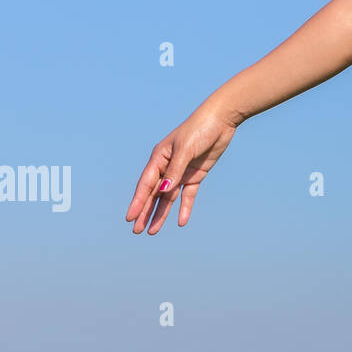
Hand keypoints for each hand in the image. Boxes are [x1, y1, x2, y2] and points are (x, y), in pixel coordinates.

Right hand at [126, 107, 238, 233]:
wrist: (221, 120)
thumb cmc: (199, 129)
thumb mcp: (186, 149)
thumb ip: (175, 171)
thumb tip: (163, 191)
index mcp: (159, 158)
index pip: (146, 184)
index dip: (138, 202)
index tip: (130, 218)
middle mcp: (168, 166)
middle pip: (154, 194)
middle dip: (145, 212)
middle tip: (137, 231)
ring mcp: (182, 171)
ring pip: (168, 197)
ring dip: (161, 213)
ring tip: (153, 231)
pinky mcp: (196, 174)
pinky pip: (188, 194)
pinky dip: (184, 207)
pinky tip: (181, 221)